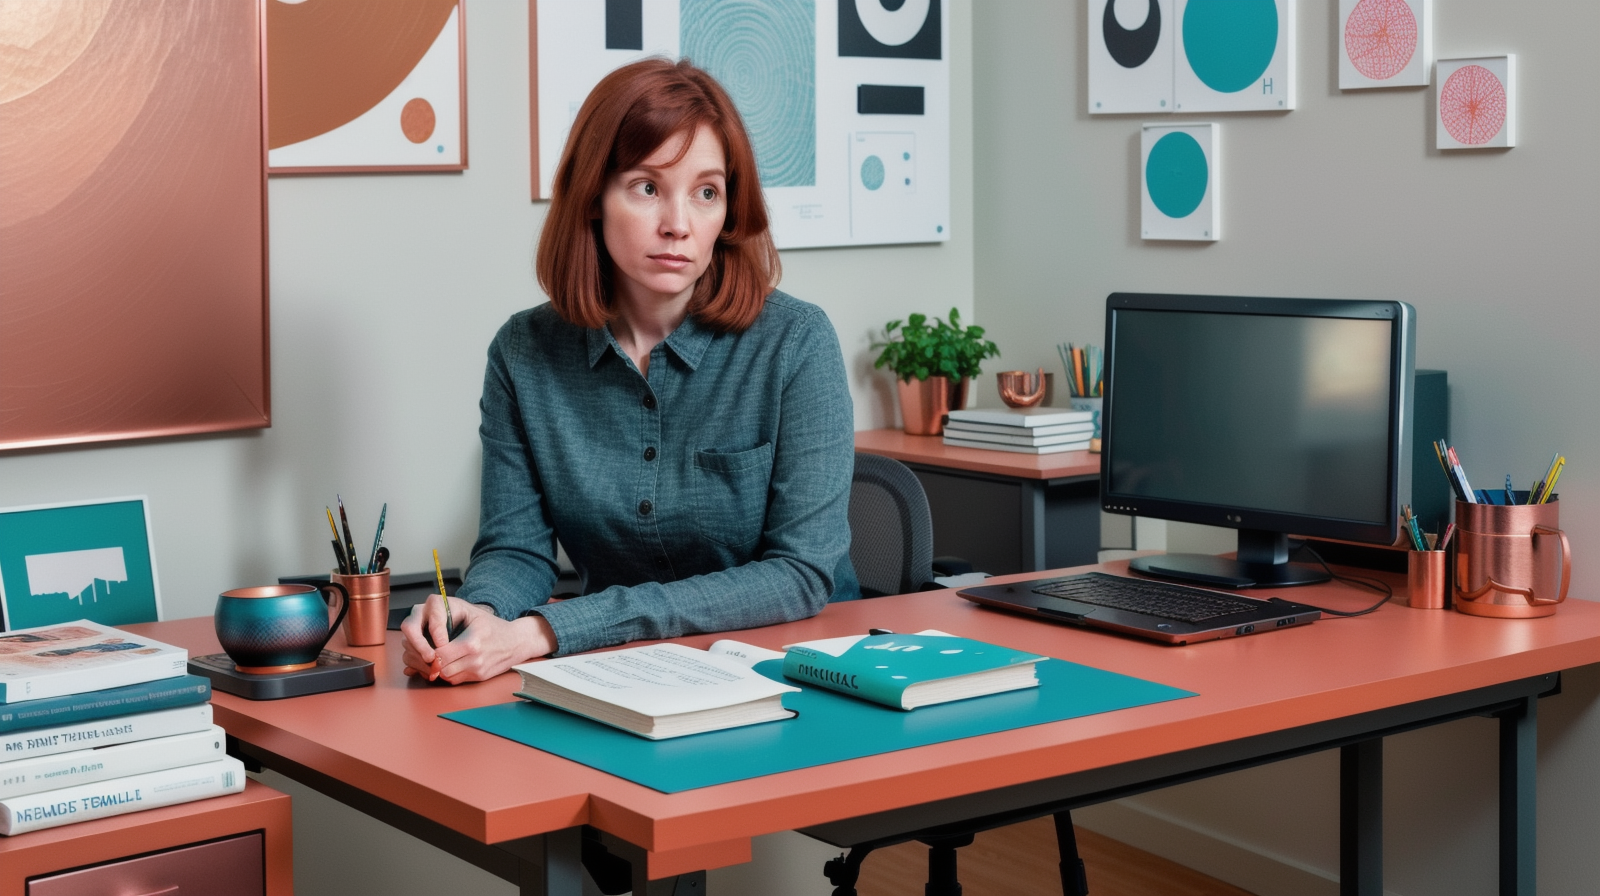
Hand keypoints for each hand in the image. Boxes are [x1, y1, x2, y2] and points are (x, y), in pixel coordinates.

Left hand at [399, 596, 557, 683]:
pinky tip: (452, 662)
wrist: (516, 641)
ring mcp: (478, 670)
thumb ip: (446, 622)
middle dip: (432, 662)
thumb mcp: (470, 613)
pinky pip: (456, 680)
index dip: (429, 651)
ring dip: (440, 669)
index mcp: (471, 642)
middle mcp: (475, 659)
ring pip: (446, 677)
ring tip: (441, 657)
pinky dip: (450, 674)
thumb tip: (428, 632)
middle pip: (441, 668)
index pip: (439, 654)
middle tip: (430, 653)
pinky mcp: (480, 678)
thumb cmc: (491, 625)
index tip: (428, 645)